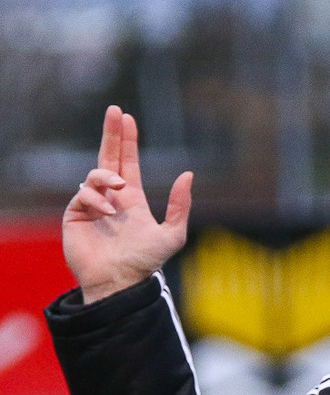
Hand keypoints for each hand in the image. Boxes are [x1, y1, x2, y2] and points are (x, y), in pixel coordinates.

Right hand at [64, 105, 192, 303]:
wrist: (121, 283)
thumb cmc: (146, 263)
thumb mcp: (173, 234)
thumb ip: (180, 205)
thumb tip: (188, 174)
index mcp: (133, 201)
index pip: (128, 163)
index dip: (128, 141)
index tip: (127, 118)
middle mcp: (112, 200)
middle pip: (109, 158)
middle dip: (112, 134)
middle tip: (115, 111)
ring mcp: (93, 207)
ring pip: (95, 175)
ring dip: (108, 176)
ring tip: (120, 188)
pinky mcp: (76, 216)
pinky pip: (83, 195)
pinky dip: (96, 198)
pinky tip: (107, 212)